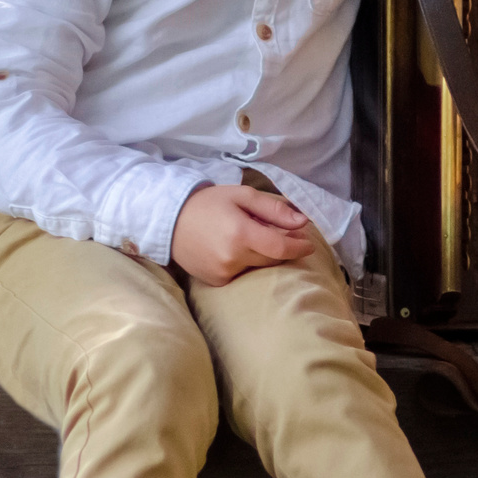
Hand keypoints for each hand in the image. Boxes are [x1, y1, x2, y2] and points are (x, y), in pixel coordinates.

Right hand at [170, 183, 312, 285]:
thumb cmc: (208, 204)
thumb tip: (302, 222)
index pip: (280, 248)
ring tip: (254, 237)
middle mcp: (232, 258)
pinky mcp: (216, 281)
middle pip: (272, 259)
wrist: (169, 220)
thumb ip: (274, 209)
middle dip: (284, 248)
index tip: (309, 243)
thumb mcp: (242, 196)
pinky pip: (243, 274)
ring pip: (258, 267)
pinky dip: (247, 263)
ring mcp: (223, 273)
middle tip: (288, 234)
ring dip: (264, 255)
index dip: (299, 247)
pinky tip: (237, 249)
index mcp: (240, 234)